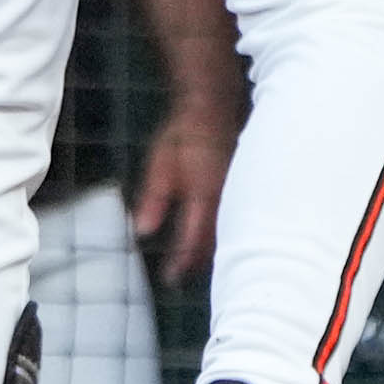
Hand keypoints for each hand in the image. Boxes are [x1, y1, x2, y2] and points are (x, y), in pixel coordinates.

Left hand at [133, 100, 238, 283]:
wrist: (213, 105)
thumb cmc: (182, 134)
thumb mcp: (159, 164)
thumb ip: (152, 200)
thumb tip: (141, 232)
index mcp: (203, 194)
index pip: (192, 239)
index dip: (181, 262)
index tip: (170, 279)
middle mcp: (225, 197)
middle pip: (215, 243)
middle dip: (198, 263)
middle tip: (182, 278)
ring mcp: (237, 192)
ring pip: (227, 232)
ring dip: (213, 251)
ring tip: (197, 266)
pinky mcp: (242, 186)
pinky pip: (236, 218)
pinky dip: (225, 234)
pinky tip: (217, 240)